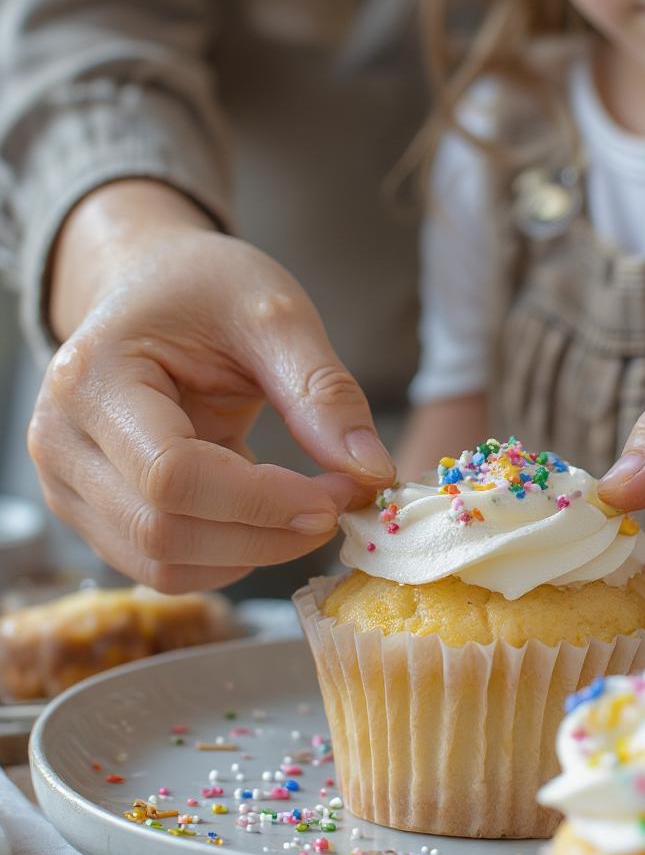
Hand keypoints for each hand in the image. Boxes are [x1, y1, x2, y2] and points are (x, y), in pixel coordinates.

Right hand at [28, 180, 394, 591]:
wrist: (151, 287)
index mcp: (93, 379)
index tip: (340, 496)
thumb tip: (373, 473)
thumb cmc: (206, 290)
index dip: (265, 501)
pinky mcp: (97, 515)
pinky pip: (164, 567)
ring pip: (163, 564)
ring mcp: (70, 487)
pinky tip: (270, 518)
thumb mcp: (274, 316)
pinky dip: (231, 556)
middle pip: (164, 532)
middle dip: (269, 533)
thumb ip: (323, 392)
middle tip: (342, 503)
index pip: (173, 475)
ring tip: (312, 507)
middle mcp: (62, 443)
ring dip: (255, 552)